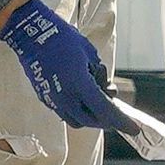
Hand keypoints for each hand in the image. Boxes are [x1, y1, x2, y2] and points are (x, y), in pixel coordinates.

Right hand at [0, 0, 142, 135]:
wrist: (31, 35)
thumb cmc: (62, 39)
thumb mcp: (90, 54)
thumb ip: (99, 75)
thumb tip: (104, 89)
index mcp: (80, 85)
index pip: (106, 111)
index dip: (122, 122)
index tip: (133, 129)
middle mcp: (66, 97)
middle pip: (91, 121)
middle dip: (105, 120)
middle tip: (114, 114)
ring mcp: (53, 100)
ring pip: (76, 120)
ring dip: (90, 117)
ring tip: (96, 103)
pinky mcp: (45, 98)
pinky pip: (64, 113)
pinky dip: (76, 110)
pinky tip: (79, 97)